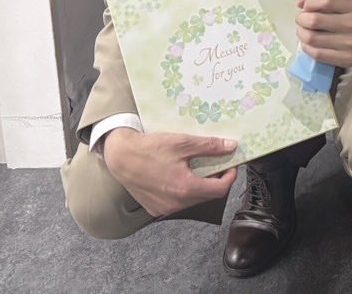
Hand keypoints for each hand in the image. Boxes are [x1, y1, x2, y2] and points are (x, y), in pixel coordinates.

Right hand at [101, 128, 237, 216]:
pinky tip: (178, 177)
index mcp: (185, 188)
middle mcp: (175, 203)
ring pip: (193, 200)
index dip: (230, 177)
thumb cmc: (150, 148)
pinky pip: (177, 203)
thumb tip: (231, 147)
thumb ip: (209, 146)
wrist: (120, 157)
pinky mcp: (155, 209)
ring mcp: (164, 209)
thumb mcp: (183, 142)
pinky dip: (183, 192)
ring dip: (199, 187)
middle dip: (215, 181)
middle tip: (215, 164)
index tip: (231, 165)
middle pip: (207, 196)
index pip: (220, 190)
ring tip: (196, 169)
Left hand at [296, 0, 351, 67]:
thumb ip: (323, 0)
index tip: (306, 6)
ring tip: (303, 30)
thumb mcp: (345, 3)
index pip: (327, 1)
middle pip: (315, 21)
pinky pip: (317, 54)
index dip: (310, 3)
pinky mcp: (346, 59)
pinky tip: (308, 42)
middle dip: (301, 18)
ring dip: (301, 33)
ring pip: (312, 38)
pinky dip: (306, 47)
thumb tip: (300, 3)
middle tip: (301, 18)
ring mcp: (351, 44)